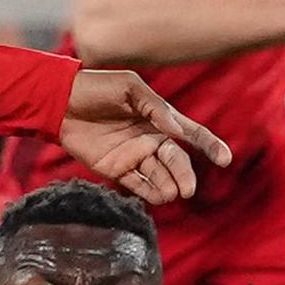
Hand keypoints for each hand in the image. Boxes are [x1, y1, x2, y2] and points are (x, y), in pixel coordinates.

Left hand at [59, 68, 230, 206]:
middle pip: (175, 161)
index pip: (190, 134)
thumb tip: (175, 129)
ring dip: (168, 186)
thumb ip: (154, 107)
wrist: (60, 102)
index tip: (224, 159)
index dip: (210, 146)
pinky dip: (149, 192)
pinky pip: (137, 184)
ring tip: (172, 193)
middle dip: (184, 175)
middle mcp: (150, 139)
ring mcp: (133, 156)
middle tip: (188, 189)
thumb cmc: (96, 87)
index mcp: (158, 118)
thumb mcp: (128, 87)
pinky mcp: (115, 169)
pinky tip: (159, 197)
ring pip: (159, 176)